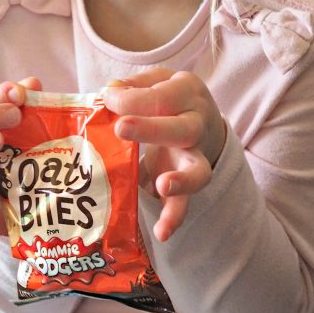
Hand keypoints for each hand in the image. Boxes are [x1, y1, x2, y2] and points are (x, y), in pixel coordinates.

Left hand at [104, 69, 225, 242]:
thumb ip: (134, 85)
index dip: (131, 99)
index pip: (161, 96)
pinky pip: (184, 203)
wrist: (205, 119)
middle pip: (182, 129)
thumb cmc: (170, 98)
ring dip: (181, 181)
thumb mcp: (157, 80)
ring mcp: (194, 157)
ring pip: (198, 172)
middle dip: (152, 129)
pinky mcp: (185, 184)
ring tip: (162, 186)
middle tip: (121, 128)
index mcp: (187, 94)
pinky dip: (173, 218)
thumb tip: (109, 93)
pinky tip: (161, 232)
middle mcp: (196, 126)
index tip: (108, 99)